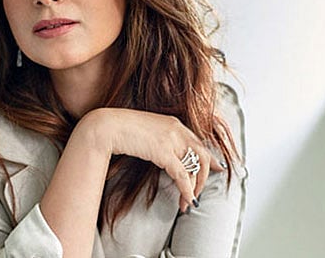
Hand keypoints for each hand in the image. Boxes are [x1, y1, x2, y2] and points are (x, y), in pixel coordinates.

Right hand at [79, 108, 224, 211]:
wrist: (107, 126)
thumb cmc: (119, 129)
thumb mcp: (145, 131)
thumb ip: (159, 139)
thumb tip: (163, 154)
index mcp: (173, 123)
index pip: (197, 141)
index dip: (209, 157)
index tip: (218, 167)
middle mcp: (177, 129)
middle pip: (202, 154)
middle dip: (203, 177)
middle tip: (198, 193)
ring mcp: (172, 139)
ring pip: (195, 166)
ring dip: (194, 187)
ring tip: (188, 201)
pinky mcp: (164, 152)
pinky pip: (182, 175)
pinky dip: (187, 190)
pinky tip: (186, 200)